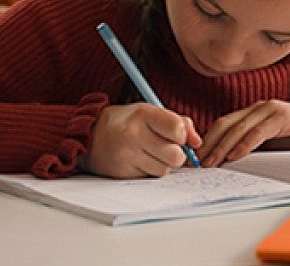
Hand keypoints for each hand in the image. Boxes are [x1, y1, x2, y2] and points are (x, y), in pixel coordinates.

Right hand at [81, 103, 201, 178]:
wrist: (92, 135)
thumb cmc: (128, 122)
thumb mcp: (150, 112)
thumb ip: (178, 123)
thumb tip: (197, 143)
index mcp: (143, 114)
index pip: (177, 128)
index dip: (182, 135)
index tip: (176, 135)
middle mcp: (134, 134)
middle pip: (175, 156)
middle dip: (176, 154)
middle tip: (166, 148)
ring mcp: (126, 155)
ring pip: (164, 170)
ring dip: (163, 165)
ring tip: (150, 153)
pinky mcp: (122, 173)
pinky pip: (150, 178)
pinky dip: (149, 171)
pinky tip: (140, 161)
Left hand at [196, 101, 289, 166]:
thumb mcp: (273, 144)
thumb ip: (254, 148)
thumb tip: (228, 164)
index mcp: (254, 113)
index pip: (223, 124)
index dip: (207, 140)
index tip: (196, 159)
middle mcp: (260, 108)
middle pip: (226, 124)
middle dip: (209, 144)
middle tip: (197, 163)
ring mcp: (272, 109)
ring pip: (239, 127)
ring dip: (222, 146)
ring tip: (211, 162)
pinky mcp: (284, 117)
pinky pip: (260, 131)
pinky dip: (245, 144)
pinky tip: (235, 155)